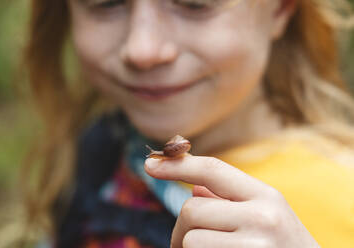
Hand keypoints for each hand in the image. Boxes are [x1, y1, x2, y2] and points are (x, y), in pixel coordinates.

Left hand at [144, 155, 319, 247]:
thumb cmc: (282, 244)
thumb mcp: (265, 214)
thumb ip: (229, 199)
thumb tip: (194, 188)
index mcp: (266, 196)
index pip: (213, 170)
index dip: (178, 165)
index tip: (149, 163)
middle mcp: (262, 217)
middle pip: (192, 208)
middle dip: (182, 226)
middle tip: (185, 241)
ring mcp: (254, 247)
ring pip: (189, 239)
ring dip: (187, 247)